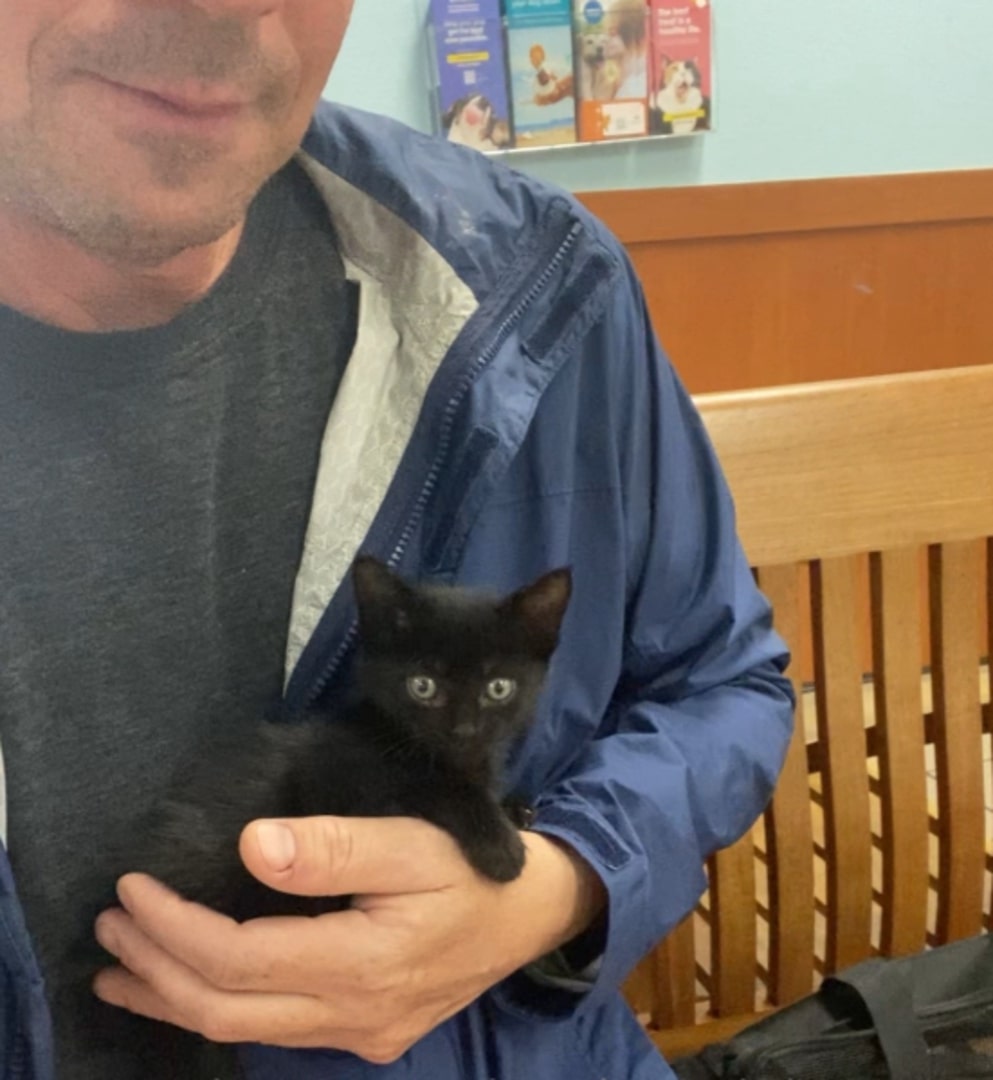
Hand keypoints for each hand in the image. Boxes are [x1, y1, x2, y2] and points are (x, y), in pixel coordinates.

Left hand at [93, 816, 604, 1062]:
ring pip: (244, 1030)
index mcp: (363, 964)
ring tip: (121, 971)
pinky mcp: (366, 1034)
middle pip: (225, 1008)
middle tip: (109, 926)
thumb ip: (337, 846)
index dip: (173, 927)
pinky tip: (196, 986)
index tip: (133, 888)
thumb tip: (252, 845)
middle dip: (156, 969)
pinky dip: (220, 1005)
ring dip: (175, 996)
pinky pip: (274, 1031)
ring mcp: (358, 1035)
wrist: (533, 915)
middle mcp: (351, 1015)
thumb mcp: (415, 843)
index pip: (237, 958)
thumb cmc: (474, 869)